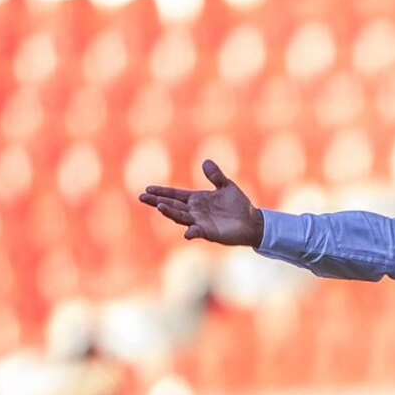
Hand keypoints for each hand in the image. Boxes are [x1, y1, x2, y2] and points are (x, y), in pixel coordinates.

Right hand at [138, 159, 263, 246]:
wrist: (252, 221)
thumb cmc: (238, 205)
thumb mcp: (226, 186)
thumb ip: (215, 176)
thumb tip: (205, 161)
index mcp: (197, 199)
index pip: (175, 195)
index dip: (162, 192)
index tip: (147, 189)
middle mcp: (195, 211)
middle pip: (172, 205)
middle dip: (157, 201)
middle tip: (142, 197)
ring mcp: (200, 222)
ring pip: (181, 217)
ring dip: (170, 212)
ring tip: (159, 206)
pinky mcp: (209, 232)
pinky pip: (198, 232)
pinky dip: (192, 232)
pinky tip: (187, 233)